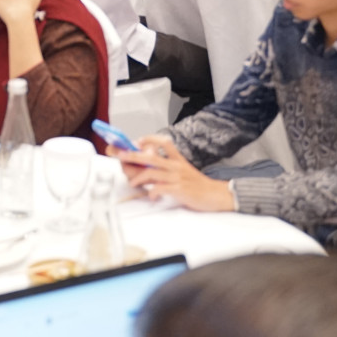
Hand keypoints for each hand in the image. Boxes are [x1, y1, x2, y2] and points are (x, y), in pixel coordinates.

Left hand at [113, 136, 234, 211]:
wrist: (216, 195)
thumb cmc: (198, 185)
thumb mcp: (183, 171)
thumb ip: (167, 169)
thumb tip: (148, 170)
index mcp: (178, 159)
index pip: (163, 142)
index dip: (149, 139)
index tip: (137, 141)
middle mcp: (176, 166)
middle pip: (150, 156)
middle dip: (133, 155)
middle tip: (120, 156)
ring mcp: (177, 177)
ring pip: (152, 172)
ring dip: (138, 178)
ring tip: (132, 183)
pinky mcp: (179, 189)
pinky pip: (160, 188)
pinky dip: (152, 192)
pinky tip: (151, 196)